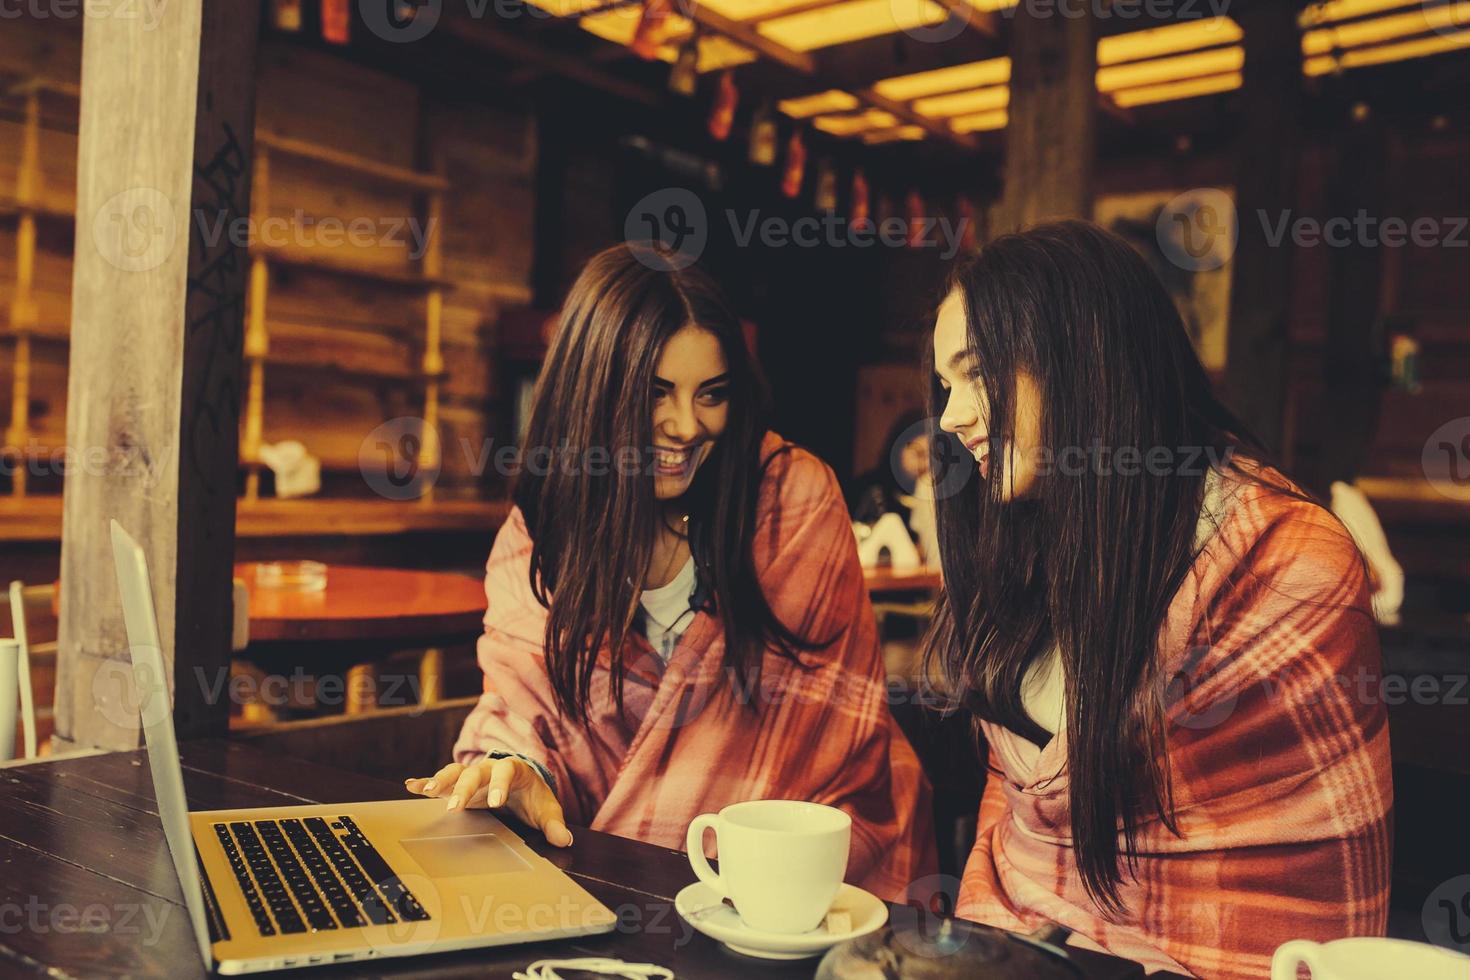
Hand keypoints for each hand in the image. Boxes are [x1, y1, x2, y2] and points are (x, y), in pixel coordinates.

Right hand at [404, 758, 572, 846]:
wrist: (524, 784)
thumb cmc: (534, 796)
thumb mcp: (546, 809)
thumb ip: (554, 824)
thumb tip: (564, 840)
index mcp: (514, 769)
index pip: (506, 772)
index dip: (500, 785)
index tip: (495, 802)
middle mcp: (490, 768)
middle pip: (474, 773)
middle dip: (464, 788)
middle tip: (454, 806)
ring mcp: (473, 775)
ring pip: (455, 772)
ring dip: (440, 780)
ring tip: (426, 790)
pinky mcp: (460, 785)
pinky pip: (442, 781)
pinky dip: (426, 782)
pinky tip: (412, 785)